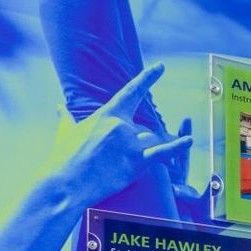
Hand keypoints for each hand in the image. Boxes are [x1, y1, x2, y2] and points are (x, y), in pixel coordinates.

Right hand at [41, 64, 191, 208]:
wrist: (66, 182)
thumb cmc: (64, 157)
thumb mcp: (66, 131)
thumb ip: (67, 116)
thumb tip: (60, 106)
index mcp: (107, 114)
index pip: (131, 91)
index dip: (148, 78)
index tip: (161, 67)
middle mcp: (121, 125)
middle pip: (143, 129)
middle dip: (134, 144)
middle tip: (112, 158)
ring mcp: (130, 143)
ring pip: (149, 143)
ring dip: (140, 153)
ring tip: (116, 165)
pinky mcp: (136, 163)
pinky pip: (163, 153)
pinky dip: (177, 147)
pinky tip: (189, 140)